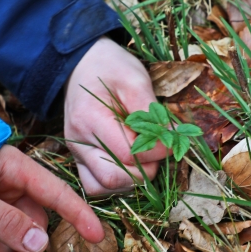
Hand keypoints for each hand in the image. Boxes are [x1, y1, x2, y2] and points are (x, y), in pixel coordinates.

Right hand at [64, 37, 167, 194]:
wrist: (82, 65)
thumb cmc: (111, 67)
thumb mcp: (135, 79)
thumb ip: (152, 111)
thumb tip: (174, 137)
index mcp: (89, 118)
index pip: (127, 153)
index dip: (156, 152)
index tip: (172, 138)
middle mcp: (78, 141)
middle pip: (113, 177)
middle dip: (144, 171)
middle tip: (158, 152)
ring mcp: (76, 153)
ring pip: (102, 187)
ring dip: (130, 181)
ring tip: (145, 159)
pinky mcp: (80, 158)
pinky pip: (96, 185)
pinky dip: (117, 183)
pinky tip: (132, 166)